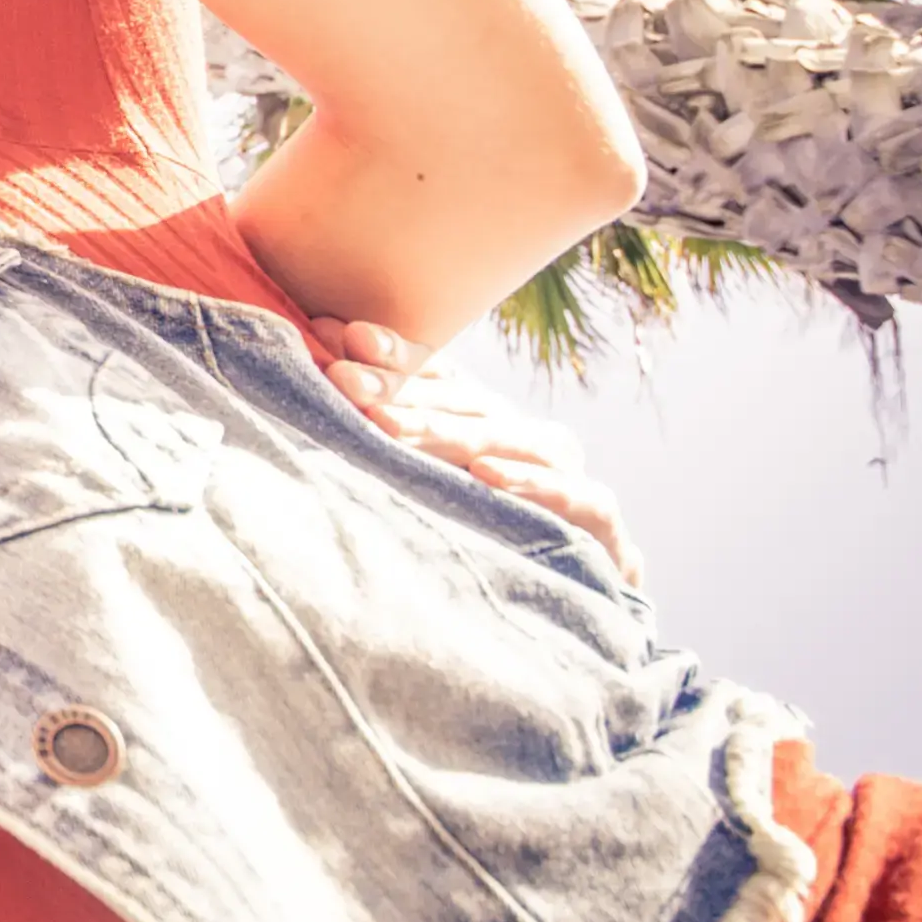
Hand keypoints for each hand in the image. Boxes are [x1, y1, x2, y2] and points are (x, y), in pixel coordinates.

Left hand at [313, 318, 644, 583]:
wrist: (581, 585)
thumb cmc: (488, 523)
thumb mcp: (431, 470)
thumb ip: (387, 414)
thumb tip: (322, 341)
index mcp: (487, 416)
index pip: (437, 374)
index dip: (392, 353)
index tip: (340, 335)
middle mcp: (524, 433)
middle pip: (458, 403)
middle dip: (397, 391)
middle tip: (343, 381)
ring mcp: (564, 469)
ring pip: (499, 439)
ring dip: (443, 430)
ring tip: (387, 424)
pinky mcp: (598, 514)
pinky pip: (565, 493)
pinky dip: (527, 482)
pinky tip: (484, 475)